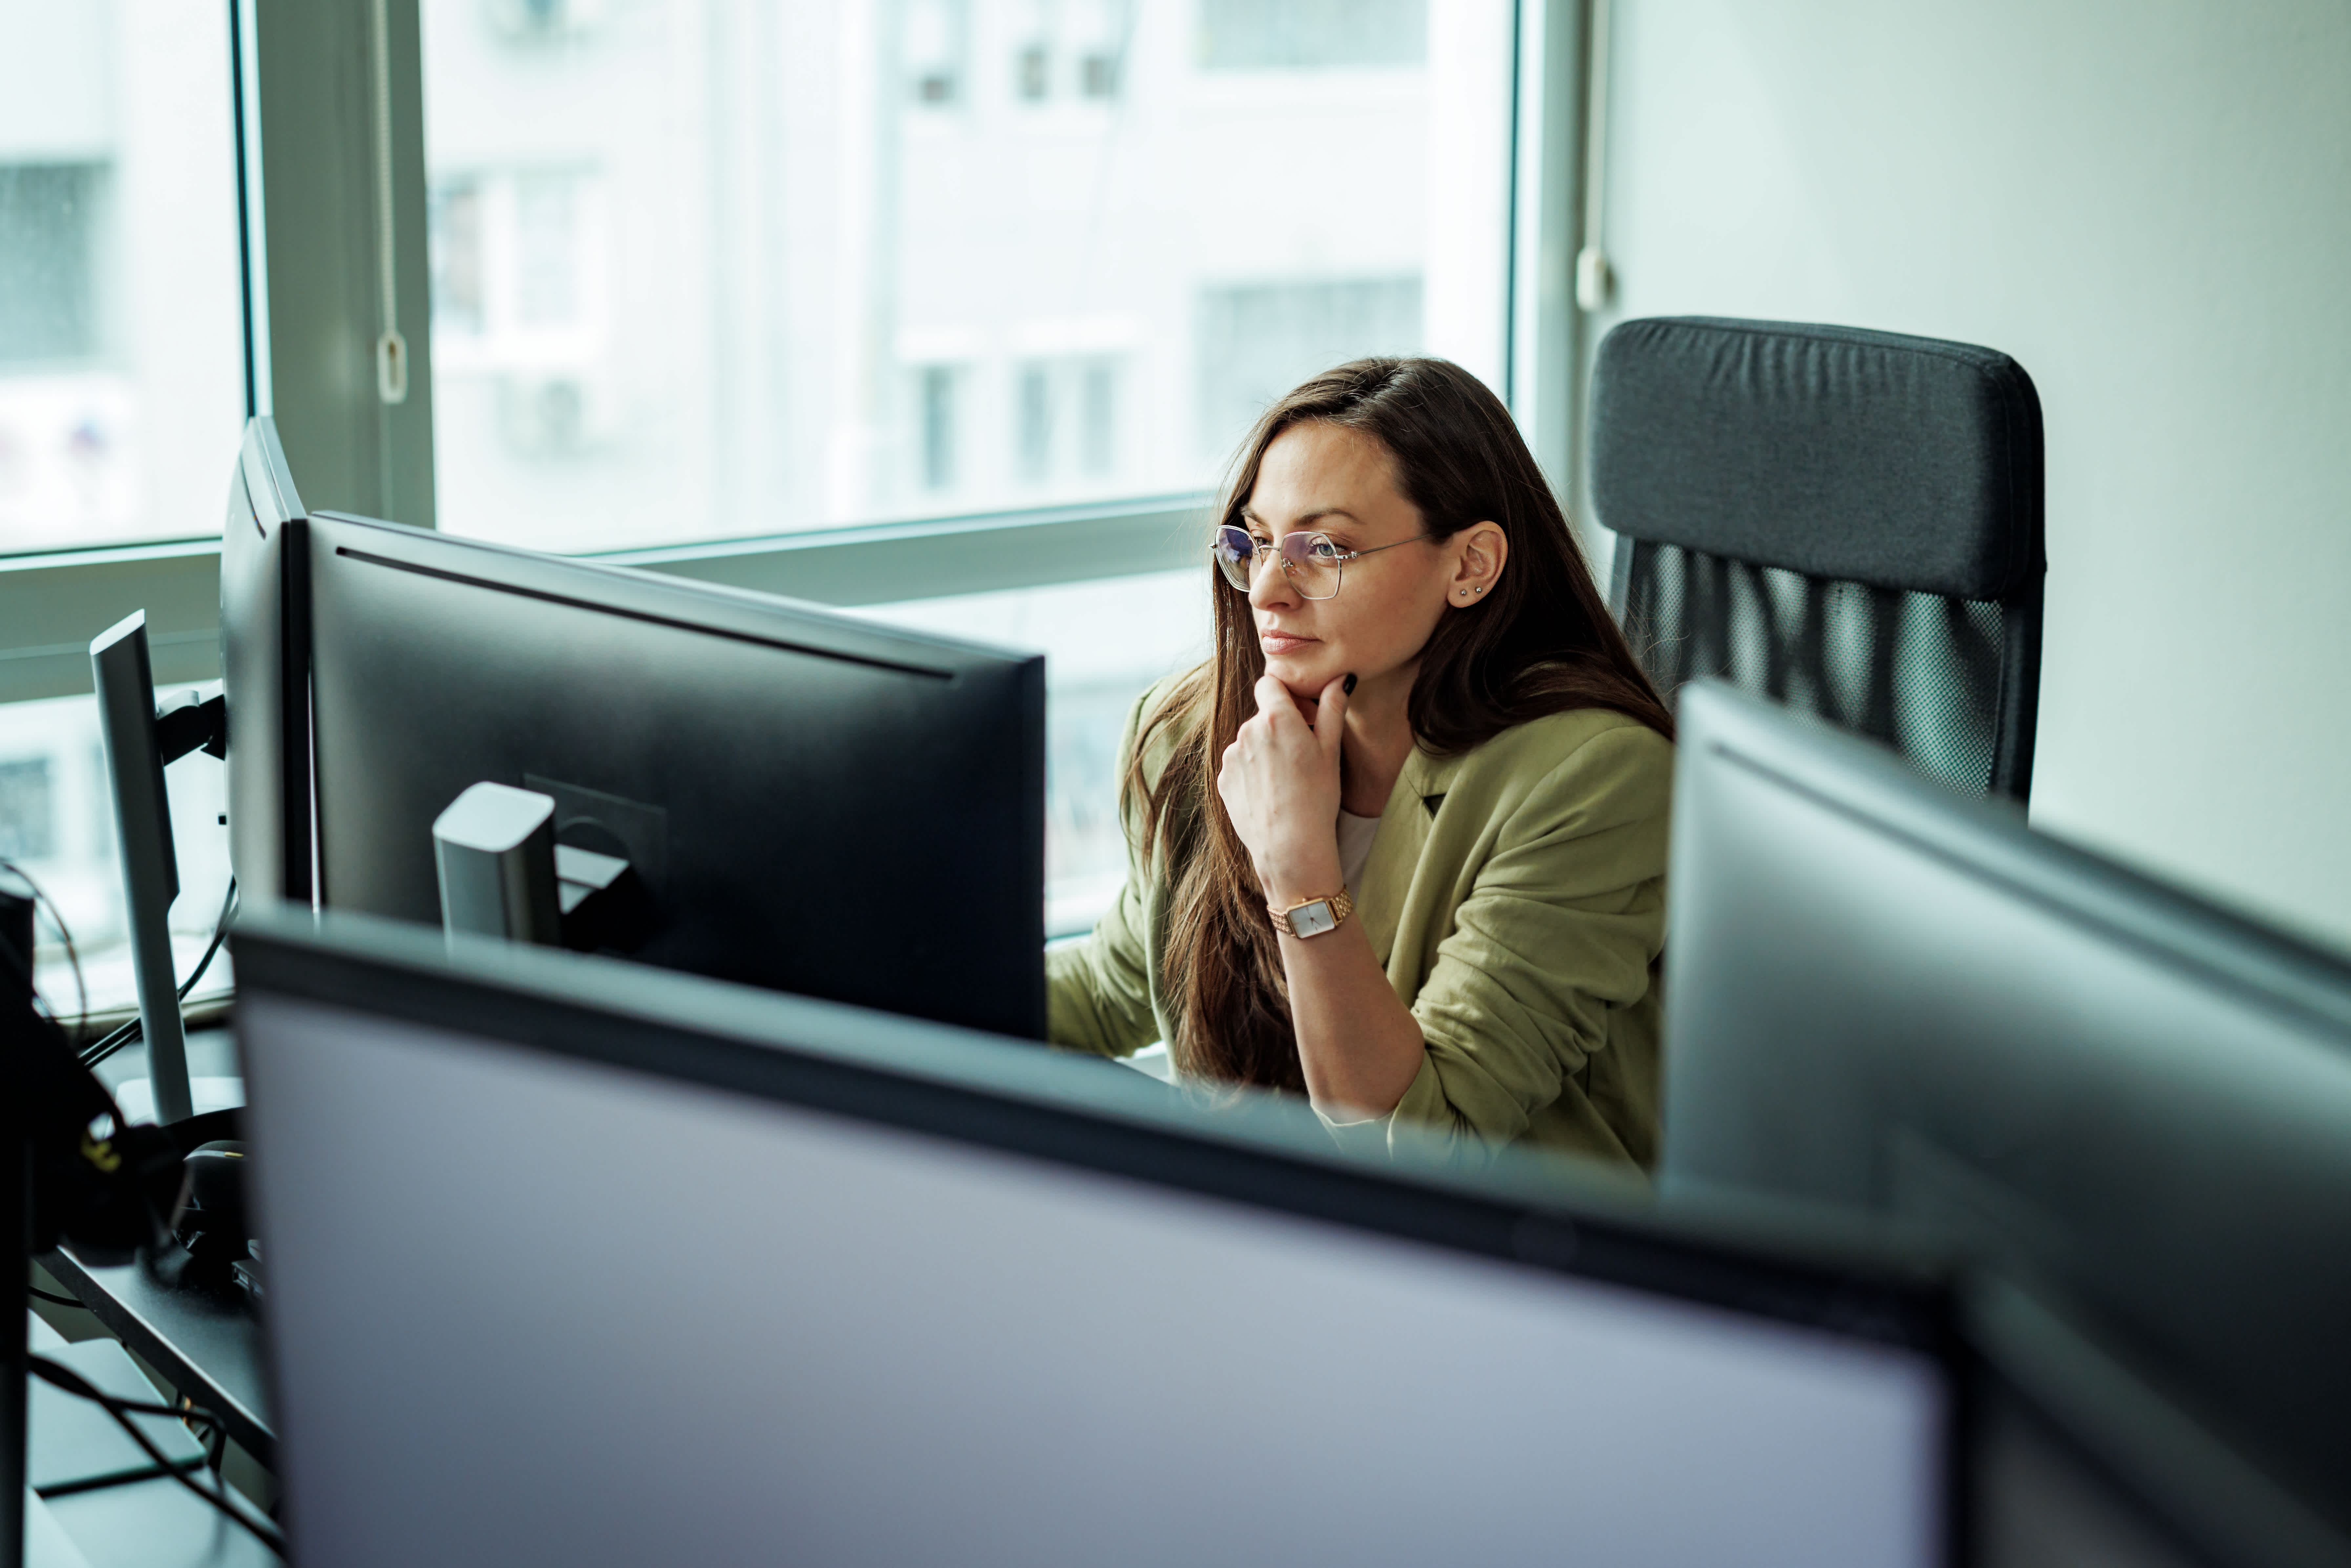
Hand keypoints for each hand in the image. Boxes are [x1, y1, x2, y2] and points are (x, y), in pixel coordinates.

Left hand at [1217, 672, 1350, 903]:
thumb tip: (1339, 678)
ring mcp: (1232, 757)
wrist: (1290, 847)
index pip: (1270, 683)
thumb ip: (1332, 709)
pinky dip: (1253, 772)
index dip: (1287, 694)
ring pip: (1251, 741)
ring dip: (1266, 750)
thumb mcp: (1330, 751)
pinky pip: (1240, 765)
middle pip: (1263, 716)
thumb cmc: (1317, 798)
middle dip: (1280, 727)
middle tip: (1302, 755)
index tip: (1303, 714)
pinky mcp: (1224, 779)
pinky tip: (1271, 793)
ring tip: (1287, 780)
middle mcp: (1247, 731)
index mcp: (1276, 718)